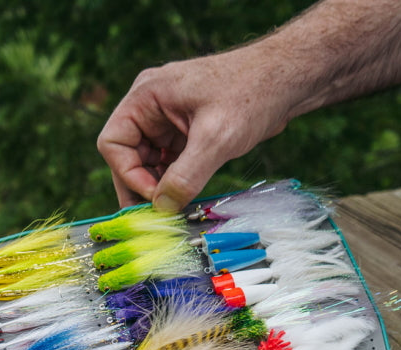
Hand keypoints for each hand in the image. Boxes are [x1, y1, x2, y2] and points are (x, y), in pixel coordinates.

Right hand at [96, 47, 292, 211]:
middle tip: (158, 217)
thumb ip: (186, 176)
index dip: (128, 175)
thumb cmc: (251, 94)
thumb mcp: (215, 139)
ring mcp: (170, 120)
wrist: (286, 80)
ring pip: (150, 163)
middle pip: (129, 157)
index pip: (114, 144)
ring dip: (161, 188)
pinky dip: (177, 183)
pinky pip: (171, 163)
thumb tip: (163, 208)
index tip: (155, 199)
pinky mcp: (188, 132)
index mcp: (146, 96)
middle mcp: (152, 107)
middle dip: (143, 187)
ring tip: (177, 211)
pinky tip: (189, 198)